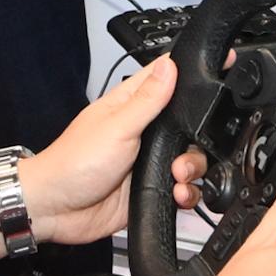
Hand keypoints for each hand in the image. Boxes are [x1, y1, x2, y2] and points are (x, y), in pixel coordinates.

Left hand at [22, 57, 196, 246]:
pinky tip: (176, 194)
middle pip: (189, 124)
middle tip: (184, 149)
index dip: (191, 72)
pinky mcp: (151, 188)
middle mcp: (143, 131)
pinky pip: (182, 188)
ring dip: (192, 168)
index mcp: (131, 105)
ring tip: (177, 175)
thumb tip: (170, 65)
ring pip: (190, 158)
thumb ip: (148, 99)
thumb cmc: (73, 162)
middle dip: (198, 138)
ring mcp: (148, 160)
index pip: (167, 78)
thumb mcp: (117, 126)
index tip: (219, 69)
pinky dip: (186, 192)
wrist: (57, 210)